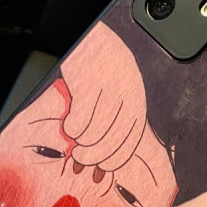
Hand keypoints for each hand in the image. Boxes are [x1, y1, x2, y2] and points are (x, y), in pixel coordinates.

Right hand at [60, 22, 146, 171]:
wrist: (90, 34)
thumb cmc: (100, 68)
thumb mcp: (117, 92)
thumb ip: (116, 118)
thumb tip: (105, 157)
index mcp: (137, 99)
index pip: (131, 139)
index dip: (116, 160)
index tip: (102, 172)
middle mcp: (128, 94)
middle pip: (113, 140)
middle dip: (95, 156)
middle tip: (80, 161)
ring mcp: (110, 88)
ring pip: (95, 132)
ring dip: (82, 143)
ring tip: (74, 143)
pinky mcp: (89, 82)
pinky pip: (80, 119)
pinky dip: (72, 127)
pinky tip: (69, 123)